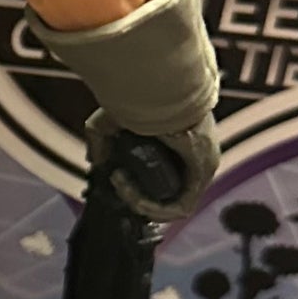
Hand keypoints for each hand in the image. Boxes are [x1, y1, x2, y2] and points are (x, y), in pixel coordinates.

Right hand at [86, 110, 218, 221]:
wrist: (161, 90)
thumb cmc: (140, 97)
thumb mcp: (111, 121)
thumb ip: (101, 142)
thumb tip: (95, 162)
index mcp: (178, 144)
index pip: (161, 176)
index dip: (137, 187)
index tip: (117, 176)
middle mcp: (193, 158)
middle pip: (165, 194)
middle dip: (137, 198)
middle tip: (118, 183)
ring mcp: (201, 169)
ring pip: (171, 204)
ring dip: (141, 203)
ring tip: (122, 186)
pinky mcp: (202, 178)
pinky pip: (180, 207)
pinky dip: (154, 208)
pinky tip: (134, 197)